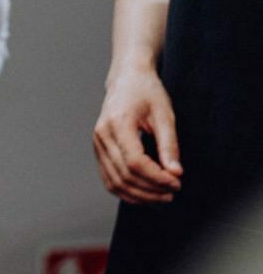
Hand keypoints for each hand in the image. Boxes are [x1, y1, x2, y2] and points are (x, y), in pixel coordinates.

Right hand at [93, 61, 181, 201]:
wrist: (127, 78)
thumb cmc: (146, 91)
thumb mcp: (164, 115)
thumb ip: (169, 145)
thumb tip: (175, 173)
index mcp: (118, 123)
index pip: (135, 162)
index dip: (156, 178)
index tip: (176, 183)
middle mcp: (103, 135)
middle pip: (124, 175)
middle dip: (151, 189)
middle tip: (172, 191)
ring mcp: (97, 143)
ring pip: (115, 182)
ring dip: (139, 195)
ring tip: (161, 195)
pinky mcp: (99, 149)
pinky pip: (109, 178)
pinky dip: (126, 191)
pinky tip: (144, 193)